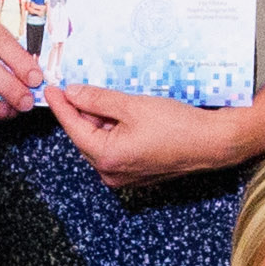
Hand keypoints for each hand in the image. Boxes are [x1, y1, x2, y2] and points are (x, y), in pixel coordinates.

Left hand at [45, 82, 239, 187]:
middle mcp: (111, 173)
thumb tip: (73, 93)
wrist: (212, 142)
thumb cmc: (176, 125)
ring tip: (115, 102)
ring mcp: (124, 177)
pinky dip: (114, 132)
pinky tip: (125, 117)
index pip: (73, 128)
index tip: (52, 89)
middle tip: (85, 89)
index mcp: (107, 158)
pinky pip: (116, 150)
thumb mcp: (132, 105)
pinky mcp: (137, 174)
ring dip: (101, 122)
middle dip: (84, 113)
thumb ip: (97, 100)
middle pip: (86, 138)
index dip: (61, 106)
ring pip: (101, 143)